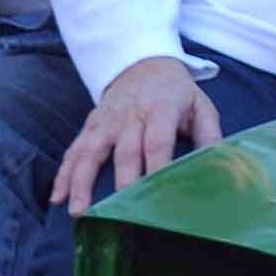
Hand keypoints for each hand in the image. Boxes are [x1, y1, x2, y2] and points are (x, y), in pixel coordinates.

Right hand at [51, 57, 221, 213]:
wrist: (141, 62)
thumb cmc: (175, 92)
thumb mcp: (200, 105)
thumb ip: (209, 134)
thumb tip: (218, 165)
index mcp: (161, 108)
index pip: (158, 141)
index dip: (157, 167)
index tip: (159, 195)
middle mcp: (130, 115)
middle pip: (124, 151)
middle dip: (121, 182)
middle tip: (117, 213)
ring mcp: (106, 121)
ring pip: (90, 151)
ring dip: (81, 182)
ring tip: (77, 210)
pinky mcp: (90, 126)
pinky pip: (74, 150)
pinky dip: (64, 174)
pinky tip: (57, 197)